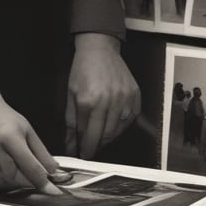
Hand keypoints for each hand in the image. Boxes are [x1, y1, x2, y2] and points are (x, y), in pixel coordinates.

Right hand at [0, 91, 63, 193]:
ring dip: (10, 181)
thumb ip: (41, 152)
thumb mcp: (27, 130)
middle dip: (25, 180)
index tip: (53, 192)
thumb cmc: (4, 118)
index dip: (43, 182)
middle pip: (14, 177)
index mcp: (10, 136)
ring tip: (11, 167)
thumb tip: (53, 171)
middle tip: (29, 174)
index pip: (29, 166)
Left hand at [66, 34, 139, 158]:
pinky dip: (122, 125)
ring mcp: (124, 98)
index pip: (89, 136)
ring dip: (109, 137)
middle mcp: (109, 101)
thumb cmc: (83, 70)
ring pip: (119, 130)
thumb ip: (71, 123)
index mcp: (89, 102)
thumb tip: (71, 144)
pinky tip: (113, 123)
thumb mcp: (71, 96)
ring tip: (101, 135)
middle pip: (105, 136)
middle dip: (98, 145)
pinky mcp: (134, 95)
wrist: (99, 50)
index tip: (84, 155)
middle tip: (92, 148)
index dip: (86, 149)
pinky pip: (130, 119)